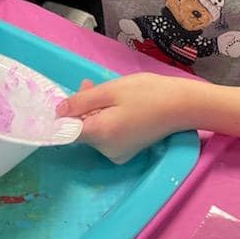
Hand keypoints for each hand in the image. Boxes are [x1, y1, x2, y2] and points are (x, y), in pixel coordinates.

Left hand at [57, 72, 189, 163]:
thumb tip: (59, 112)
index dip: (65, 115)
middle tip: (91, 85)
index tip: (71, 98)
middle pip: (82, 130)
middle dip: (83, 107)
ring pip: (95, 130)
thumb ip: (82, 102)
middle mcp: (106, 151)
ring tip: (106, 91)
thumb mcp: (110, 90)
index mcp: (100, 135)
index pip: (68, 132)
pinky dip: (107, 119)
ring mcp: (118, 153)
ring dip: (95, 111)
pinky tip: (116, 104)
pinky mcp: (127, 150)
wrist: (181, 105)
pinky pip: (107, 135)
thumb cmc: (147, 93)